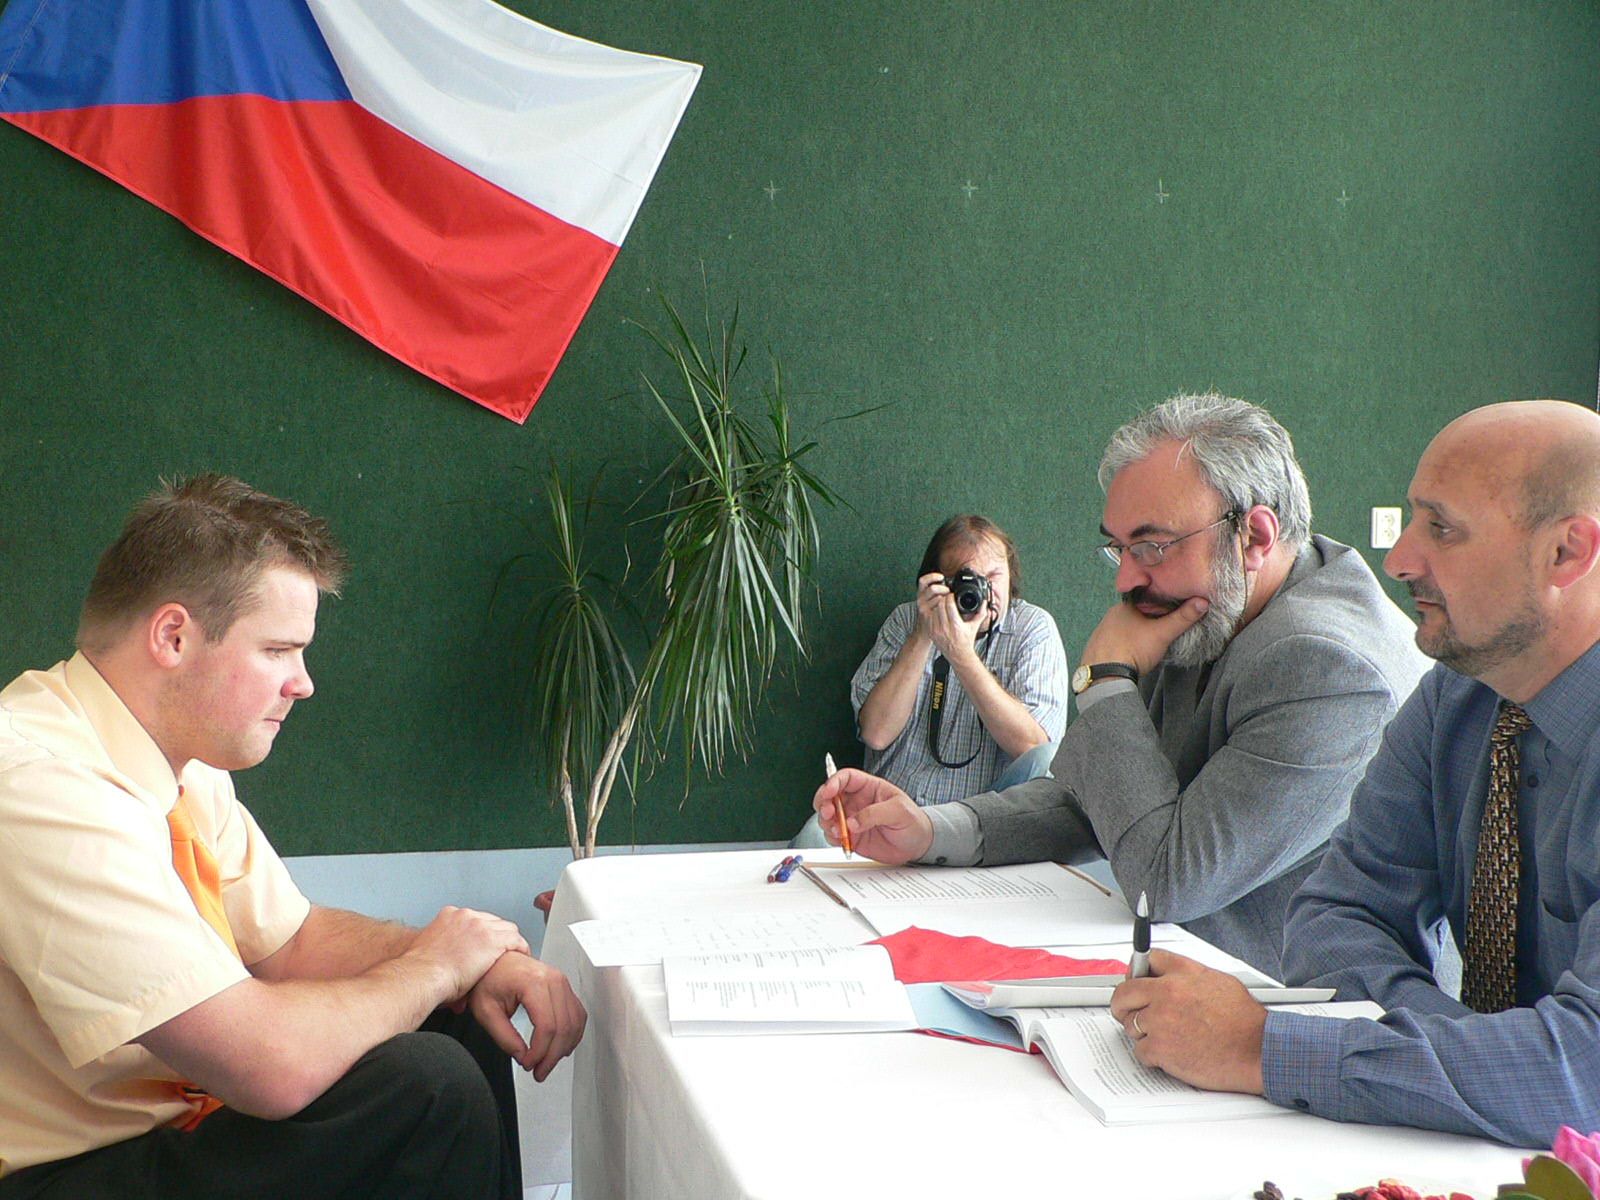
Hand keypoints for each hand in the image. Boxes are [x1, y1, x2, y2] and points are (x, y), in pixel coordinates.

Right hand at [408, 906, 529, 1003]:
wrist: (422, 975)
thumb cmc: (421, 973)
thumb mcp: (428, 954)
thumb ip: (441, 957)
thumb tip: (448, 975)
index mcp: (448, 916)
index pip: (475, 919)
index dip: (482, 933)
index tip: (484, 944)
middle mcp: (465, 916)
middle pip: (492, 920)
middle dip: (497, 935)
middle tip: (501, 950)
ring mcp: (480, 926)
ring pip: (506, 928)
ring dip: (510, 941)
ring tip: (513, 952)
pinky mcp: (492, 939)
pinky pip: (515, 940)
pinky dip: (520, 947)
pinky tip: (522, 955)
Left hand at [466, 951, 586, 1081]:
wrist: (496, 960)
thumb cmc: (489, 978)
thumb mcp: (486, 1011)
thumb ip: (504, 1038)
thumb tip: (522, 1056)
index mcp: (533, 982)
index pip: (546, 1026)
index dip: (539, 1052)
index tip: (528, 1064)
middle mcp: (553, 980)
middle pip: (563, 1027)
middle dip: (552, 1055)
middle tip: (539, 1071)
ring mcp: (562, 981)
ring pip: (575, 1022)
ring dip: (564, 1047)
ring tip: (548, 1062)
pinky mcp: (565, 986)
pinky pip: (578, 1013)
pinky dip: (573, 1034)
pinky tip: (562, 1046)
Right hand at [812, 768, 932, 863]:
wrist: (918, 845)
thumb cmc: (913, 821)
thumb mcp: (899, 811)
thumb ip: (874, 813)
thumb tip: (852, 822)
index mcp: (868, 787)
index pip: (845, 778)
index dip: (833, 782)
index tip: (829, 792)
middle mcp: (856, 802)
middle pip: (830, 796)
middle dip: (823, 802)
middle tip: (828, 812)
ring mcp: (852, 819)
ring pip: (828, 816)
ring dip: (826, 822)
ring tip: (837, 830)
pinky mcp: (851, 836)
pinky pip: (833, 835)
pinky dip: (832, 838)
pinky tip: (841, 840)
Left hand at [916, 572, 980, 664]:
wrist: (958, 655)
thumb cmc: (966, 641)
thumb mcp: (974, 626)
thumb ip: (981, 613)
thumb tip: (984, 602)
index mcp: (956, 625)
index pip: (949, 605)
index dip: (950, 597)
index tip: (952, 596)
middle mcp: (945, 628)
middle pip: (940, 605)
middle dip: (944, 599)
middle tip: (947, 598)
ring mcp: (936, 630)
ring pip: (933, 610)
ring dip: (937, 605)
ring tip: (942, 604)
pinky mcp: (931, 632)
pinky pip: (929, 617)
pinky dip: (933, 612)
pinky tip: (938, 612)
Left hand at [1079, 596, 1209, 675]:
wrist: (1106, 676)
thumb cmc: (1133, 650)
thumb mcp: (1162, 633)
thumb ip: (1182, 618)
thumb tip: (1202, 602)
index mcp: (1124, 606)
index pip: (1146, 599)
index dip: (1160, 604)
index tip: (1171, 611)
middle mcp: (1110, 615)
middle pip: (1136, 613)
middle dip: (1149, 619)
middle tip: (1163, 628)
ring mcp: (1102, 631)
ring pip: (1126, 627)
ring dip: (1137, 632)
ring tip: (1149, 642)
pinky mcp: (1098, 646)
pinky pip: (1117, 640)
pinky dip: (1126, 643)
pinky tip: (1134, 651)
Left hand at [1109, 950, 1265, 1093]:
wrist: (1258, 1050)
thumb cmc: (1245, 1021)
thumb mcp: (1218, 980)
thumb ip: (1188, 975)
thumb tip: (1170, 975)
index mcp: (1181, 973)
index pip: (1145, 961)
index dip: (1136, 971)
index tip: (1133, 978)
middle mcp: (1166, 993)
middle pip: (1124, 993)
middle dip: (1124, 1003)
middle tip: (1127, 1011)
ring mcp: (1160, 1021)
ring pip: (1130, 1025)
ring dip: (1141, 1032)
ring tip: (1163, 1036)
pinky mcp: (1160, 1049)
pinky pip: (1140, 1051)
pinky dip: (1151, 1055)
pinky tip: (1168, 1053)